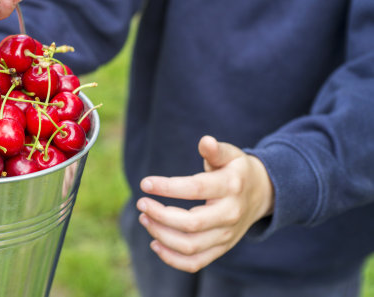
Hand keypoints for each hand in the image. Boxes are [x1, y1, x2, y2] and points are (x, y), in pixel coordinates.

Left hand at [136, 135, 273, 272]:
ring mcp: (227, 235)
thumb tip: (205, 141)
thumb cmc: (237, 170)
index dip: (167, 187)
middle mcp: (230, 214)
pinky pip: (195, 262)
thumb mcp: (231, 155)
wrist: (262, 194)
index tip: (144, 183)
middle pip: (191, 224)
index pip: (195, 189)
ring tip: (144, 218)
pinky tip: (155, 243)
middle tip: (141, 203)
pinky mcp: (222, 248)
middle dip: (160, 215)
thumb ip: (215, 150)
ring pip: (190, 246)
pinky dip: (172, 258)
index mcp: (231, 187)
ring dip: (161, 235)